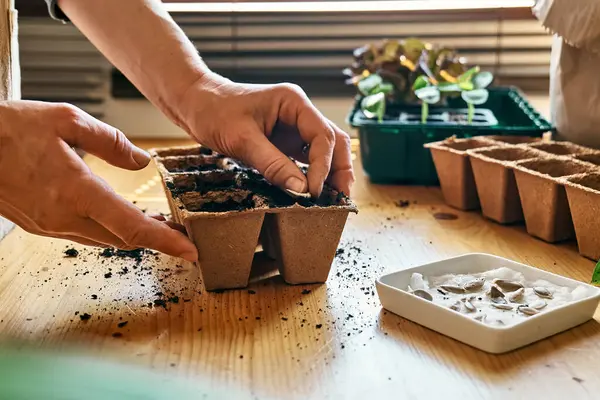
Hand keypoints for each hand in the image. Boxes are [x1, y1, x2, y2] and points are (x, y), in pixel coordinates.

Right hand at [0, 100, 196, 260]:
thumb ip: (110, 142)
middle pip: (123, 239)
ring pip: (104, 240)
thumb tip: (142, 161)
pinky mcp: (41, 227)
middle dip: (156, 239)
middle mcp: (64, 217)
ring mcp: (51, 226)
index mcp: (75, 191)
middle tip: (182, 233)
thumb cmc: (10, 129)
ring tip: (159, 225)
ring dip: (134, 236)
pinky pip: (85, 235)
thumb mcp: (66, 120)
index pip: (132, 226)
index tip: (191, 251)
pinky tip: (120, 218)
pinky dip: (110, 231)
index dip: (165, 241)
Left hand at [176, 73, 354, 196]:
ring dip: (331, 174)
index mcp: (294, 102)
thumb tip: (301, 191)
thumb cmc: (214, 111)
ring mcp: (293, 128)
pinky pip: (306, 159)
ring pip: (325, 151)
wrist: (195, 104)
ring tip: (334, 200)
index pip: (322, 135)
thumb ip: (273, 164)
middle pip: (333, 141)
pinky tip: (314, 193)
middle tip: (341, 199)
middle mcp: (299, 113)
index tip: (313, 192)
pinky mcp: (284, 142)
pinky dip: (313, 175)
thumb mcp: (242, 140)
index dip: (323, 165)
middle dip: (339, 169)